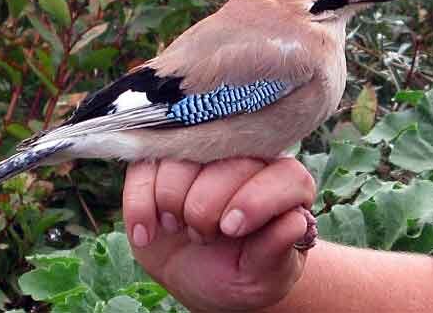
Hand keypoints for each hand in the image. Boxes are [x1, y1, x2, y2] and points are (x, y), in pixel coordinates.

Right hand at [122, 157, 315, 312]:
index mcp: (284, 184)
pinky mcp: (160, 163)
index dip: (256, 201)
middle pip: (226, 163)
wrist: (198, 276)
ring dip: (172, 203)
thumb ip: (276, 251)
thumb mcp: (262, 276)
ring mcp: (200, 156)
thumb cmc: (239, 272)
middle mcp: (245, 159)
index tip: (231, 230)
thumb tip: (293, 222)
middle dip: (206, 208)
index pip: (284, 175)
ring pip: (180, 160)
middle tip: (204, 237)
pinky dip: (139, 205)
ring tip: (178, 228)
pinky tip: (146, 234)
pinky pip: (143, 168)